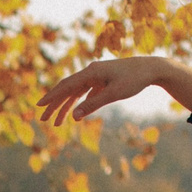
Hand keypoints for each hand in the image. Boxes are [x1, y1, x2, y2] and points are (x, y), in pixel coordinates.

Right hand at [37, 57, 191, 126]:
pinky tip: (76, 114)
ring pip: (76, 92)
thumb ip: (93, 105)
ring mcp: (97, 76)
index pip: (65, 86)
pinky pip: (86, 93)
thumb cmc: (134, 80)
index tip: (39, 106)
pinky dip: (79, 103)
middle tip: (43, 119)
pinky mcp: (104, 80)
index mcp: (91, 72)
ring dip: (65, 107)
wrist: (152, 68)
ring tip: (56, 122)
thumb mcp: (114, 94)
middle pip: (67, 89)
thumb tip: (74, 117)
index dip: (51, 97)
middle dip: (54, 105)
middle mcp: (91, 72)